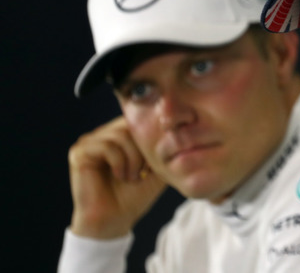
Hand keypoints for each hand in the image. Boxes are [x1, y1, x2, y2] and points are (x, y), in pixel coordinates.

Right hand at [67, 116, 165, 238]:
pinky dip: (120, 162)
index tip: (153, 163)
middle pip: (130, 125)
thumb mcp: (157, 167)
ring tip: (132, 177)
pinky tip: (120, 176)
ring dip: (133, 158)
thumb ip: (164, 146)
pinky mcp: (79, 152)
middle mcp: (102, 134)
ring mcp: (89, 142)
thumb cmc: (135, 196)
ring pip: (120, 135)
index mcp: (119, 135)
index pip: (139, 120)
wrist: (114, 221)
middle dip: (143, 149)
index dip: (151, 139)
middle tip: (143, 172)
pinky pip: (106, 146)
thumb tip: (178, 127)